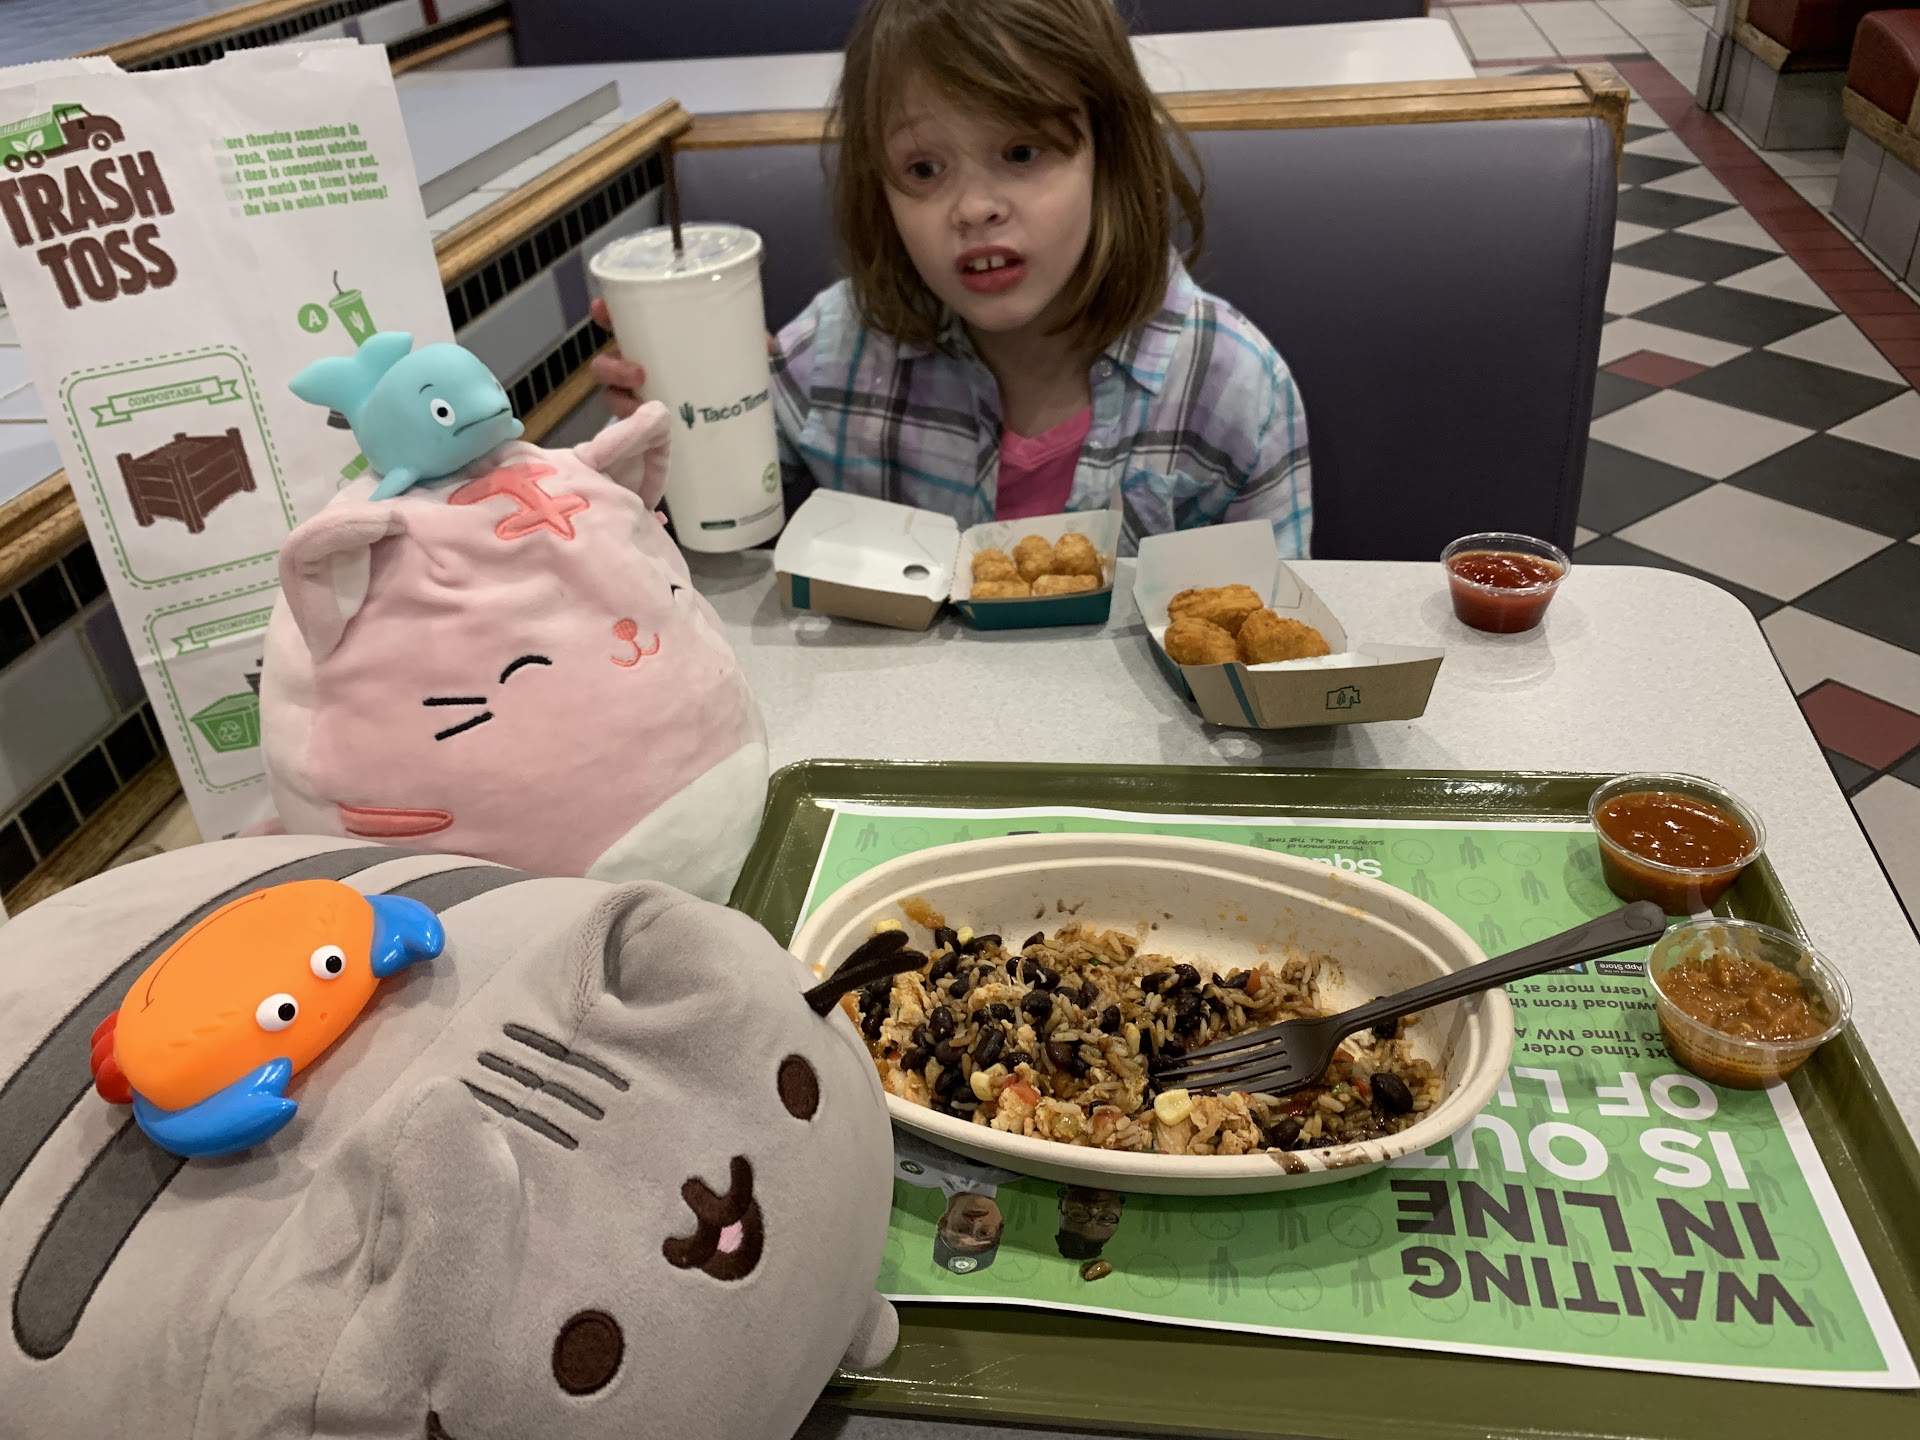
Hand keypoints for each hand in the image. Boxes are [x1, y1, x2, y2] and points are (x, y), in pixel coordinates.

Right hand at [588, 296, 779, 419]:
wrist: (739, 414)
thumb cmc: (728, 370)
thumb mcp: (741, 351)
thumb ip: (752, 342)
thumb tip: (769, 344)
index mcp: (653, 341)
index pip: (620, 322)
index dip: (604, 314)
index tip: (601, 309)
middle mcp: (638, 367)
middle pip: (606, 364)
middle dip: (612, 367)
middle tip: (638, 372)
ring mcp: (641, 398)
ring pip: (613, 396)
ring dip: (619, 399)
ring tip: (642, 404)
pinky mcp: (649, 425)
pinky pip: (630, 427)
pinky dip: (633, 427)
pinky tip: (645, 430)